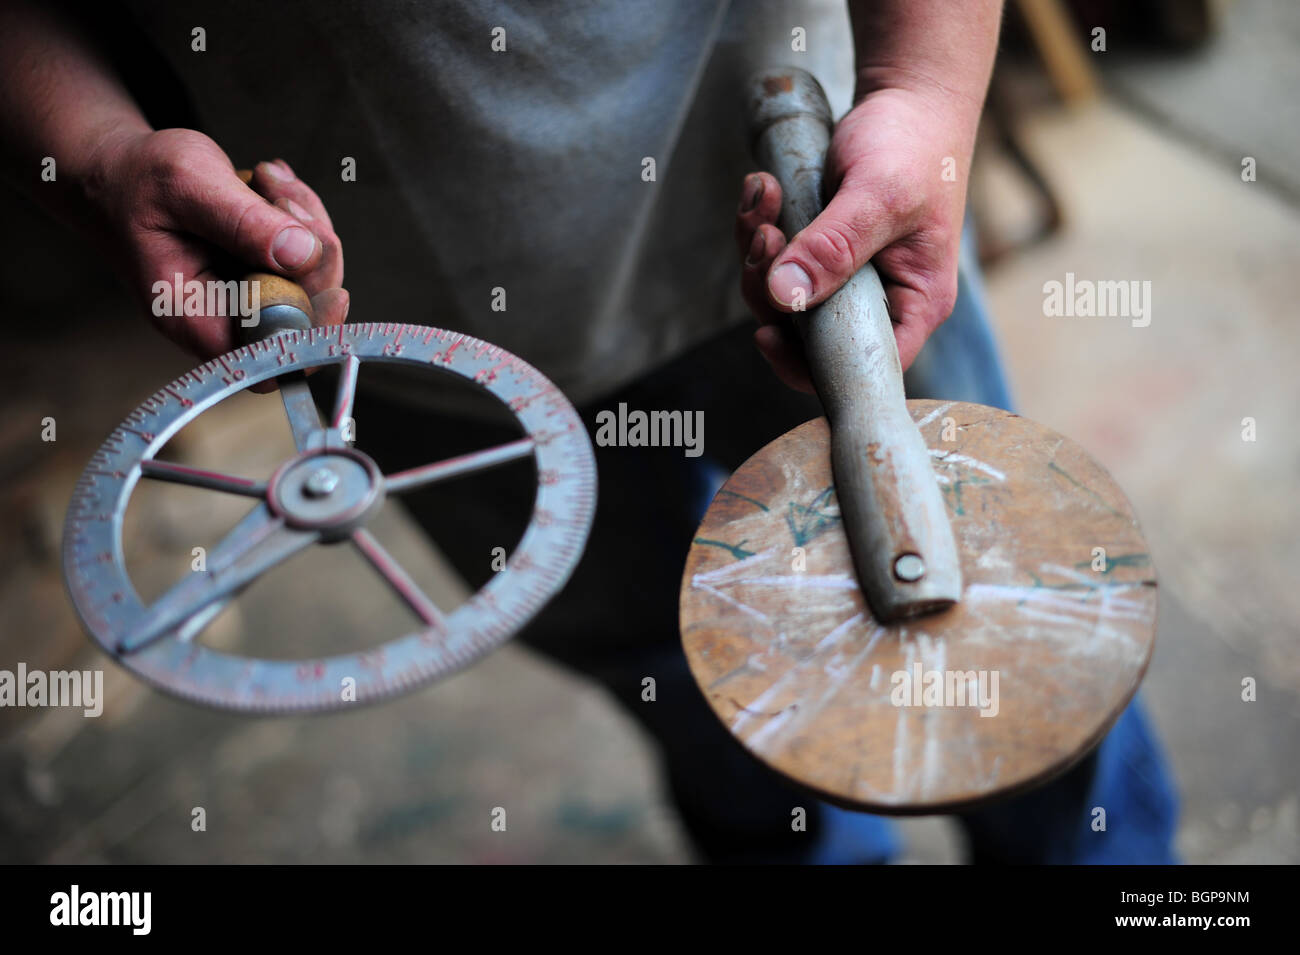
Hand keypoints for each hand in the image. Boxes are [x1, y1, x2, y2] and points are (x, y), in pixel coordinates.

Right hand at [81, 127, 347, 357]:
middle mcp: (226, 316)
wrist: (117, 168)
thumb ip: (242, 222)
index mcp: (196, 317)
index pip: (269, 361)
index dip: (311, 337)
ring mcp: (249, 295)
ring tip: (267, 180)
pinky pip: (307, 255)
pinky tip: (270, 184)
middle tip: (281, 196)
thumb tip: (301, 255)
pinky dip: (301, 216)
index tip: (335, 291)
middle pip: (306, 314)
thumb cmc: (135, 181)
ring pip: (313, 279)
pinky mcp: (263, 272)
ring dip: (308, 222)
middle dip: (313, 249)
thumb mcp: (184, 185)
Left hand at [735, 85, 976, 392]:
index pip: (862, 367)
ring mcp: (843, 277)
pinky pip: (772, 259)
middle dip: (770, 288)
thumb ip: (835, 246)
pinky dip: (757, 225)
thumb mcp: (880, 194)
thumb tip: (787, 296)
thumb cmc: (914, 144)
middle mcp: (878, 300)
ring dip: (757, 249)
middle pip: (805, 334)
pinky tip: (762, 187)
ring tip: (765, 196)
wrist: (907, 96)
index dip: (808, 366)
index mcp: (914, 304)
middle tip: (767, 233)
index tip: (768, 333)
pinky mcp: (816, 251)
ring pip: (779, 295)